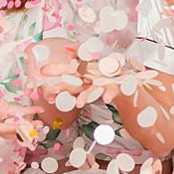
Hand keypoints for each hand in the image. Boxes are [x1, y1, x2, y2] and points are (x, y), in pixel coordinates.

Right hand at [0, 74, 39, 144]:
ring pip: (12, 122)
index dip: (9, 130)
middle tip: (36, 130)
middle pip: (7, 129)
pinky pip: (13, 111)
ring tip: (39, 123)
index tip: (22, 129)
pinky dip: (24, 112)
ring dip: (25, 124)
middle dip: (21, 131)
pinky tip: (36, 110)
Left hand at [36, 55, 156, 108]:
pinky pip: (112, 91)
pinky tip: (106, 99)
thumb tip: (51, 90)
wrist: (131, 81)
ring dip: (86, 96)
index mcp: (86, 74)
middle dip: (66, 84)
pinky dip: (109, 94)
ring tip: (79, 104)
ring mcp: (105, 81)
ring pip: (93, 89)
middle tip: (54, 89)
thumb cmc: (107, 82)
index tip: (42, 70)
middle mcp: (94, 76)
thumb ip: (73, 88)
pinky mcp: (117, 86)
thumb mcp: (88, 83)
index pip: (69, 71)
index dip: (57, 70)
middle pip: (78, 78)